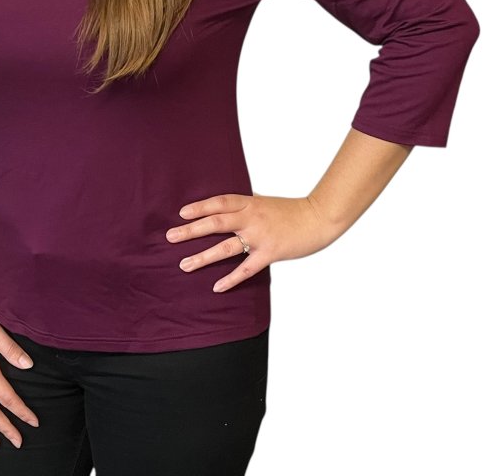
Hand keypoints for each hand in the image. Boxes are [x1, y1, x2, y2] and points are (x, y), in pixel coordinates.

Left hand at [166, 193, 335, 292]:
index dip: (200, 207)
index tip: (181, 213)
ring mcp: (260, 236)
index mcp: (250, 203)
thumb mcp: (266, 202)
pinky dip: (231, 279)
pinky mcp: (270, 253)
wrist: (318, 218)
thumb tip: (228, 206)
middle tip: (170, 237)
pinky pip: (246, 268)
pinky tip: (217, 287)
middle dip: (191, 230)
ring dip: (203, 257)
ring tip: (184, 265)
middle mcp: (252, 218)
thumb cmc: (292, 211)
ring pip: (226, 247)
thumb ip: (247, 205)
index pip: (220, 202)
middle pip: (215, 223)